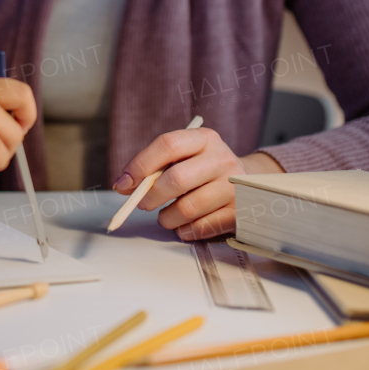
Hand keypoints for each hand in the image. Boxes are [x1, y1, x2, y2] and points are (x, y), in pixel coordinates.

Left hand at [112, 126, 282, 239]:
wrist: (245, 184)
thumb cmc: (202, 170)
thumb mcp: (182, 159)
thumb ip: (153, 168)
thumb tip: (123, 185)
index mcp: (204, 139)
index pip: (168, 145)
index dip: (140, 165)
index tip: (123, 183)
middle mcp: (222, 159)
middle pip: (176, 179)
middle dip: (151, 196)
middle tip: (142, 204)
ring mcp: (235, 186)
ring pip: (187, 208)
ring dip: (167, 217)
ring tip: (166, 216)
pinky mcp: (240, 212)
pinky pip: (201, 227)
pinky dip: (184, 230)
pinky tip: (183, 225)